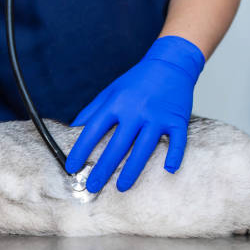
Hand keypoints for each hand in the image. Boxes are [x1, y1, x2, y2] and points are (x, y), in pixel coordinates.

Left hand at [65, 36, 204, 192]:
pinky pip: (176, 140)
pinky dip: (174, 155)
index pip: (94, 130)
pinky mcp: (177, 119)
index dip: (81, 150)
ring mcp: (157, 115)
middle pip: (117, 145)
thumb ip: (92, 110)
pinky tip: (168, 170)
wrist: (171, 62)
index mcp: (117, 103)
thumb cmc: (138, 80)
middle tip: (93, 187)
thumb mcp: (111, 91)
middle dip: (103, 168)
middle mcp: (136, 110)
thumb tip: (73, 128)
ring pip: (144, 147)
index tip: (72, 167)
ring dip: (132, 169)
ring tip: (121, 187)